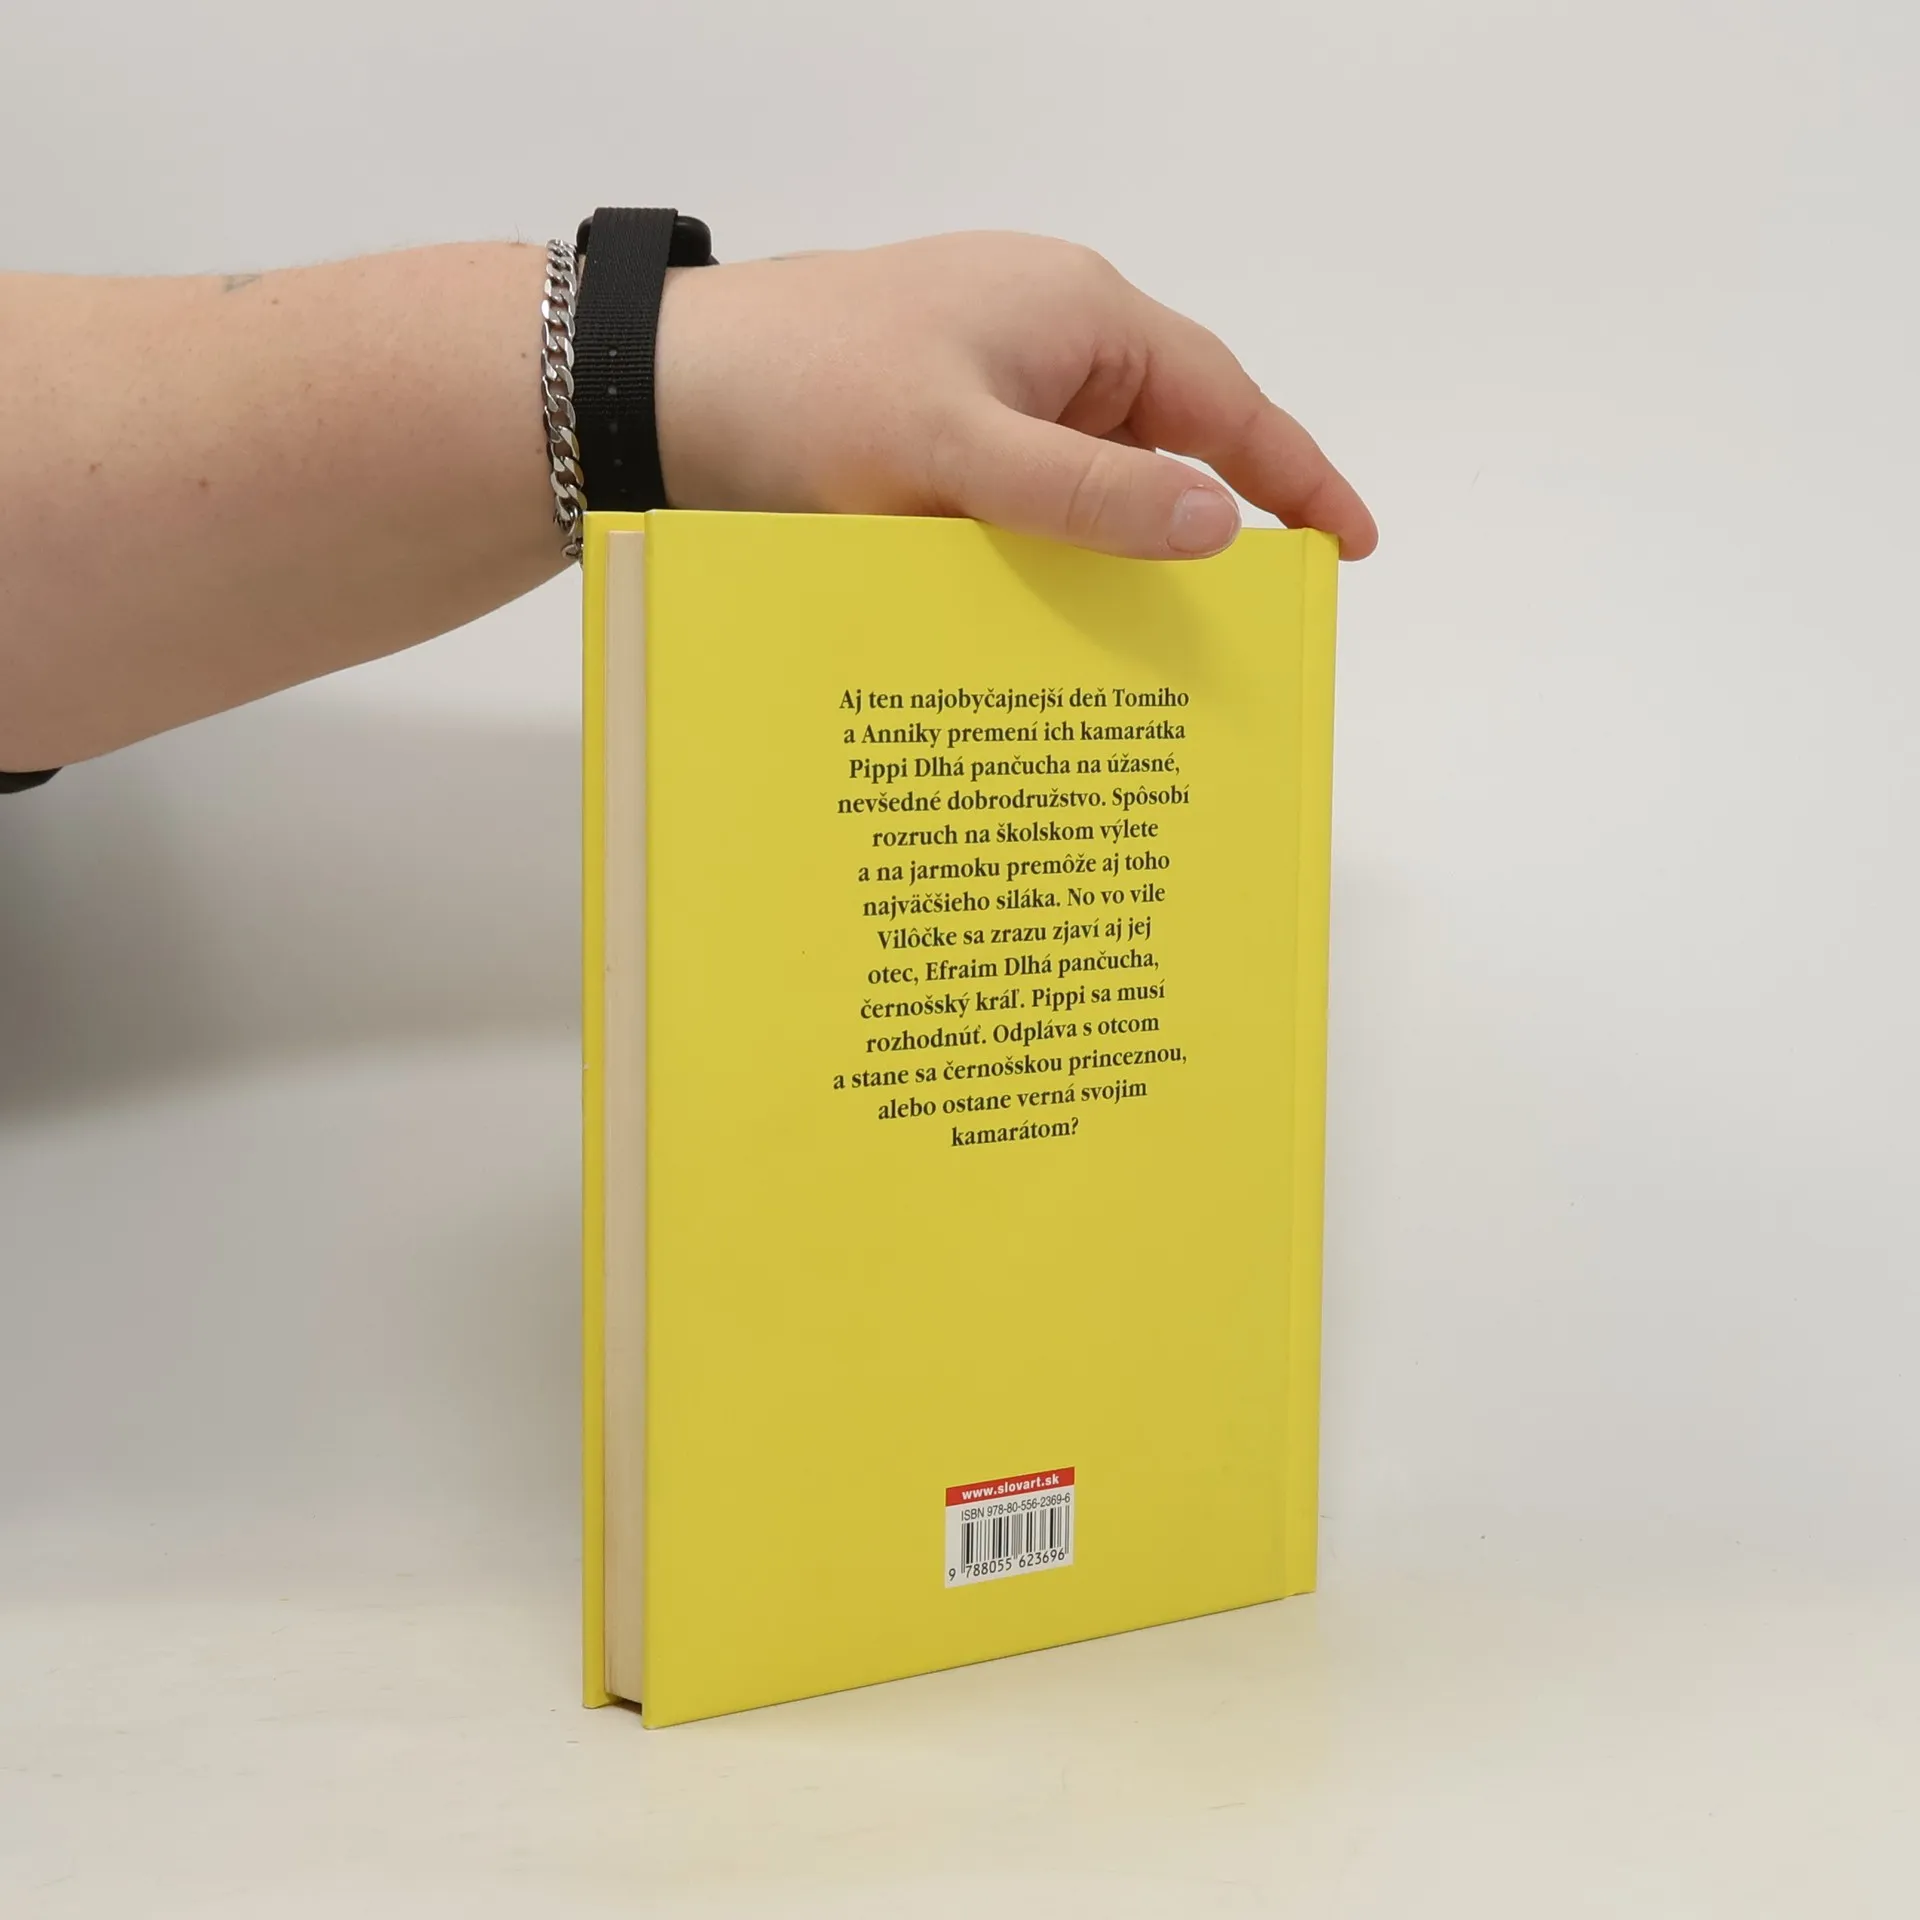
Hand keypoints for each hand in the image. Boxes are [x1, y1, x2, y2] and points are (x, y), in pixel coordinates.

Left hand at [655, 232, 1376, 561]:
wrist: (667, 393)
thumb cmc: (807, 391)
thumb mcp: (957, 451)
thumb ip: (1087, 493)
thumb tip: (1216, 523)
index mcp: (1079, 315)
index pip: (1221, 401)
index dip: (1294, 474)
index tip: (1350, 544)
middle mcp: (1047, 342)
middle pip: (1164, 442)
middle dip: (1206, 529)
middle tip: (1250, 623)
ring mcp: (994, 387)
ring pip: (1092, 482)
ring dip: (1116, 554)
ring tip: (1149, 650)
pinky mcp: (942, 433)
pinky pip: (1029, 498)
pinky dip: (1049, 553)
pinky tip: (1051, 619)